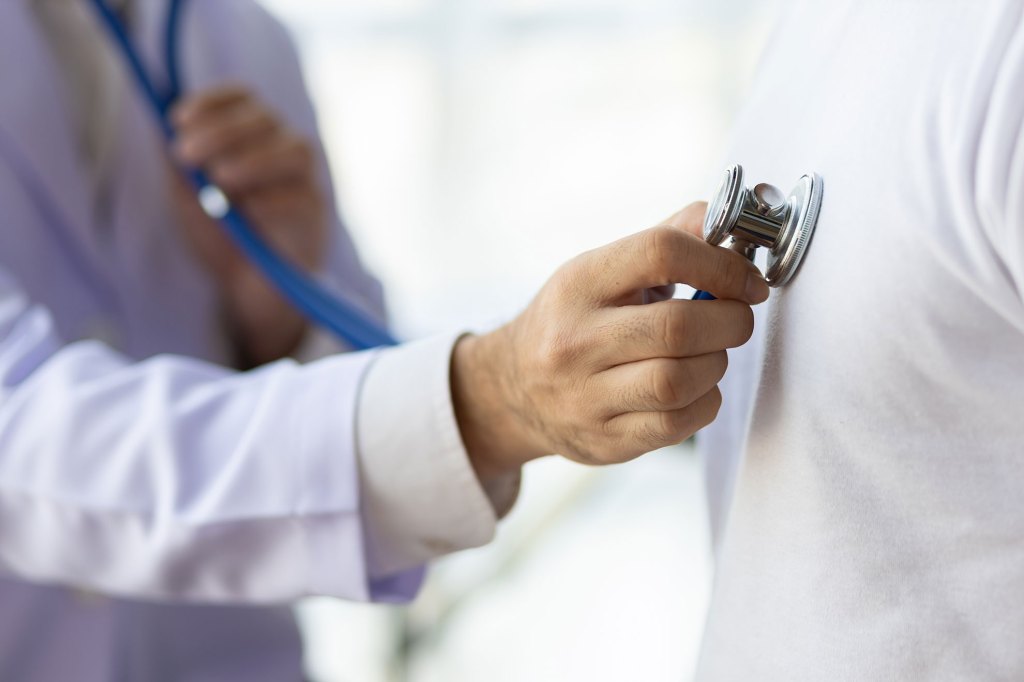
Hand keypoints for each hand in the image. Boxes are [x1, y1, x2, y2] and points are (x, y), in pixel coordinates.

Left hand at [170, 86, 328, 365]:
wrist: (250, 288)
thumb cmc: (221, 237)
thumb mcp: (188, 197)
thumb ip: (180, 165)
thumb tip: (162, 129)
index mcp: (253, 136)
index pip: (243, 97)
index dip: (212, 102)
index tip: (178, 119)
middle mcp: (284, 149)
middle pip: (265, 118)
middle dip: (222, 131)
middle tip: (186, 154)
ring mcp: (304, 181)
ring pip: (294, 149)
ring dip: (253, 160)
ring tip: (220, 180)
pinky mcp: (315, 215)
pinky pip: (302, 196)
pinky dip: (273, 200)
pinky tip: (250, 212)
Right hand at [451, 203, 767, 480]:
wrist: (513, 390)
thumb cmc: (572, 321)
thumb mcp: (599, 270)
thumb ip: (664, 240)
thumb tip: (726, 219)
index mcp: (578, 285)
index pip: (660, 252)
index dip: (720, 263)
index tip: (746, 280)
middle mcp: (575, 341)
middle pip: (678, 327)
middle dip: (731, 321)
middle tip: (738, 318)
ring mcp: (586, 397)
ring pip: (680, 381)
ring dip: (716, 364)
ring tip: (710, 354)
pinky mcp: (605, 440)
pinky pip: (678, 425)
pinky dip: (705, 402)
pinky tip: (696, 388)